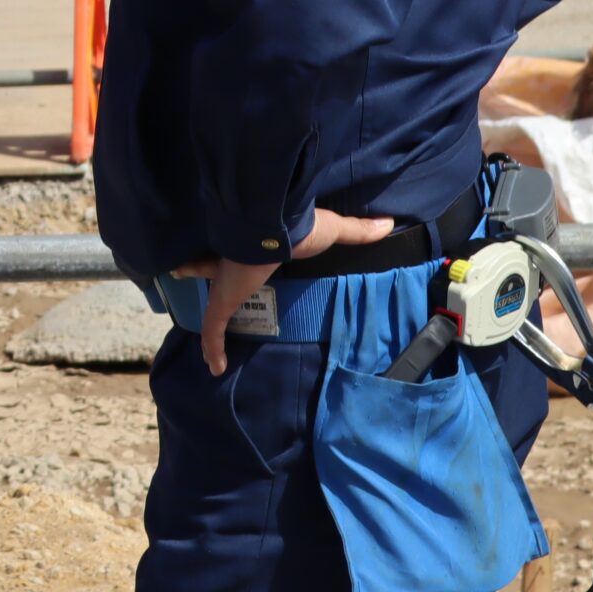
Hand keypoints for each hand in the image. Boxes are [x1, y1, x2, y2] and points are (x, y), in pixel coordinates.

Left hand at [174, 209, 393, 375]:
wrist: (274, 225)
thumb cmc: (300, 227)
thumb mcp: (333, 230)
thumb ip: (357, 230)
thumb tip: (387, 223)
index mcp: (257, 249)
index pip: (242, 255)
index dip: (235, 260)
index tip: (235, 264)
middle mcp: (234, 266)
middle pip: (214, 273)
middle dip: (206, 277)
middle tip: (207, 289)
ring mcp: (225, 285)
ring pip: (211, 305)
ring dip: (208, 318)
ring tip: (209, 338)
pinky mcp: (223, 300)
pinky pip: (213, 329)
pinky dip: (212, 348)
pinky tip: (215, 368)